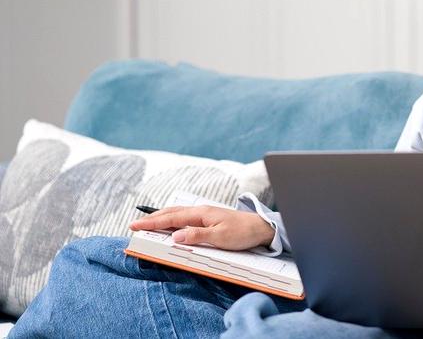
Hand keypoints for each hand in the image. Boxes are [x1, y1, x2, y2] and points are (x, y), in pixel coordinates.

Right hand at [129, 205, 275, 250]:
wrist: (261, 228)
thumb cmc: (243, 232)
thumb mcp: (220, 237)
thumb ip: (197, 236)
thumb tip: (175, 236)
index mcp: (201, 214)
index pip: (171, 218)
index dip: (151, 222)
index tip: (134, 225)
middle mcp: (201, 211)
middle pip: (171, 213)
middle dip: (152, 218)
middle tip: (134, 225)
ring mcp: (205, 214)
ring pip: (177, 214)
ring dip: (161, 217)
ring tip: (147, 223)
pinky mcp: (209, 219)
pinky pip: (185, 217)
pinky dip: (172, 219)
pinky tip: (170, 224)